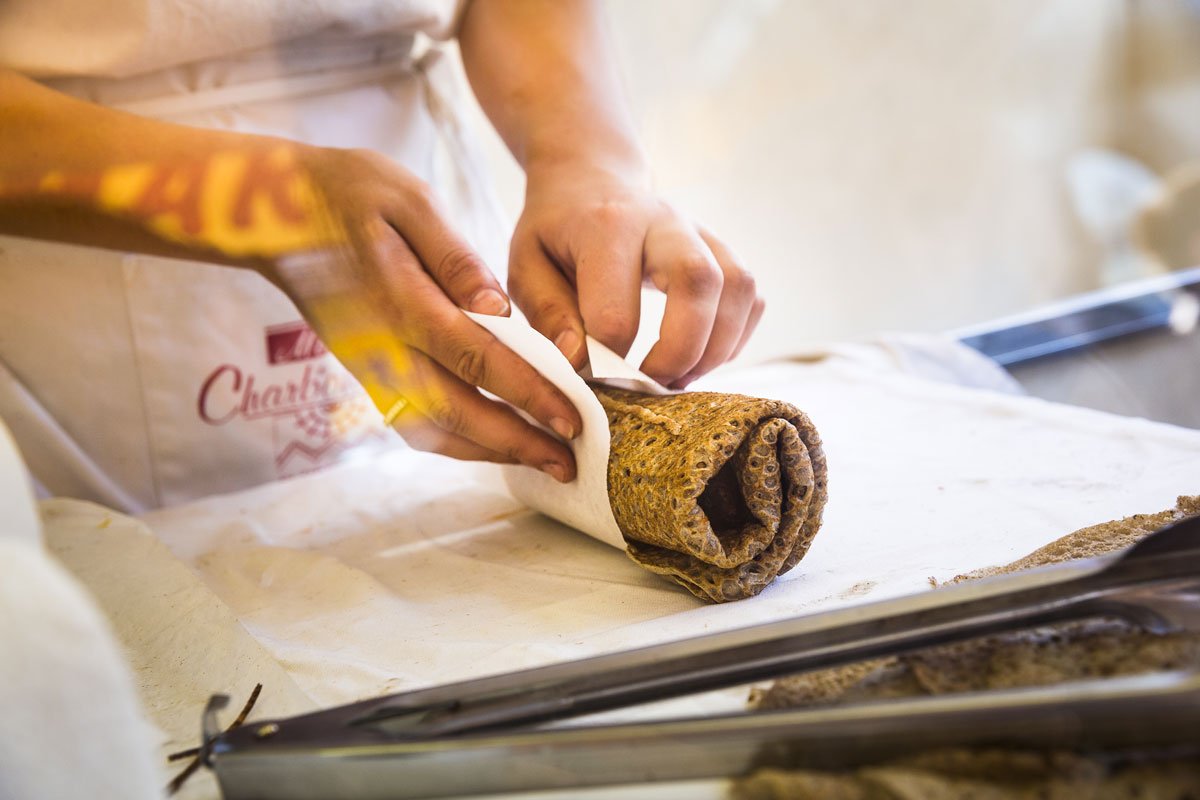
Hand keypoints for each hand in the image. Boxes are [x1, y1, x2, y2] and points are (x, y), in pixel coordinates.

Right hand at [275, 146, 580, 480]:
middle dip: (517, 442)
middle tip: (568, 462)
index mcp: (401, 302)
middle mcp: (382, 347)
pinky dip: (455, 442)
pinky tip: (492, 442)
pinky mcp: (364, 371)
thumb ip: (455, 258)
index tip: (572, 418)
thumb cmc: (346, 192)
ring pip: (432, 430)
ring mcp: (368, 366)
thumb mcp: (409, 200)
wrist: (272, 213)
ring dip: (488, 452)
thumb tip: (498, 308)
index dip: (528, 394)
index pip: (476, 361)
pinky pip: (411, 421)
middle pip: (458, 413)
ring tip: (541, 460)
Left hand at [508, 163, 763, 388]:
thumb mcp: (526, 267)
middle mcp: (664, 221)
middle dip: (680, 352)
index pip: (616, 311)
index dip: (605, 361)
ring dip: (715, 349)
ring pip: (737, 289)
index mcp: (606, 226)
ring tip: (678, 378)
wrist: (590, 179)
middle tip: (652, 385)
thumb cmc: (555, 232)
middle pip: (699, 283)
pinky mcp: (723, 249)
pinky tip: (699, 355)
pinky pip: (750, 296)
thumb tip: (580, 363)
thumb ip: (549, 314)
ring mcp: (701, 232)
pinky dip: (733, 337)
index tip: (591, 377)